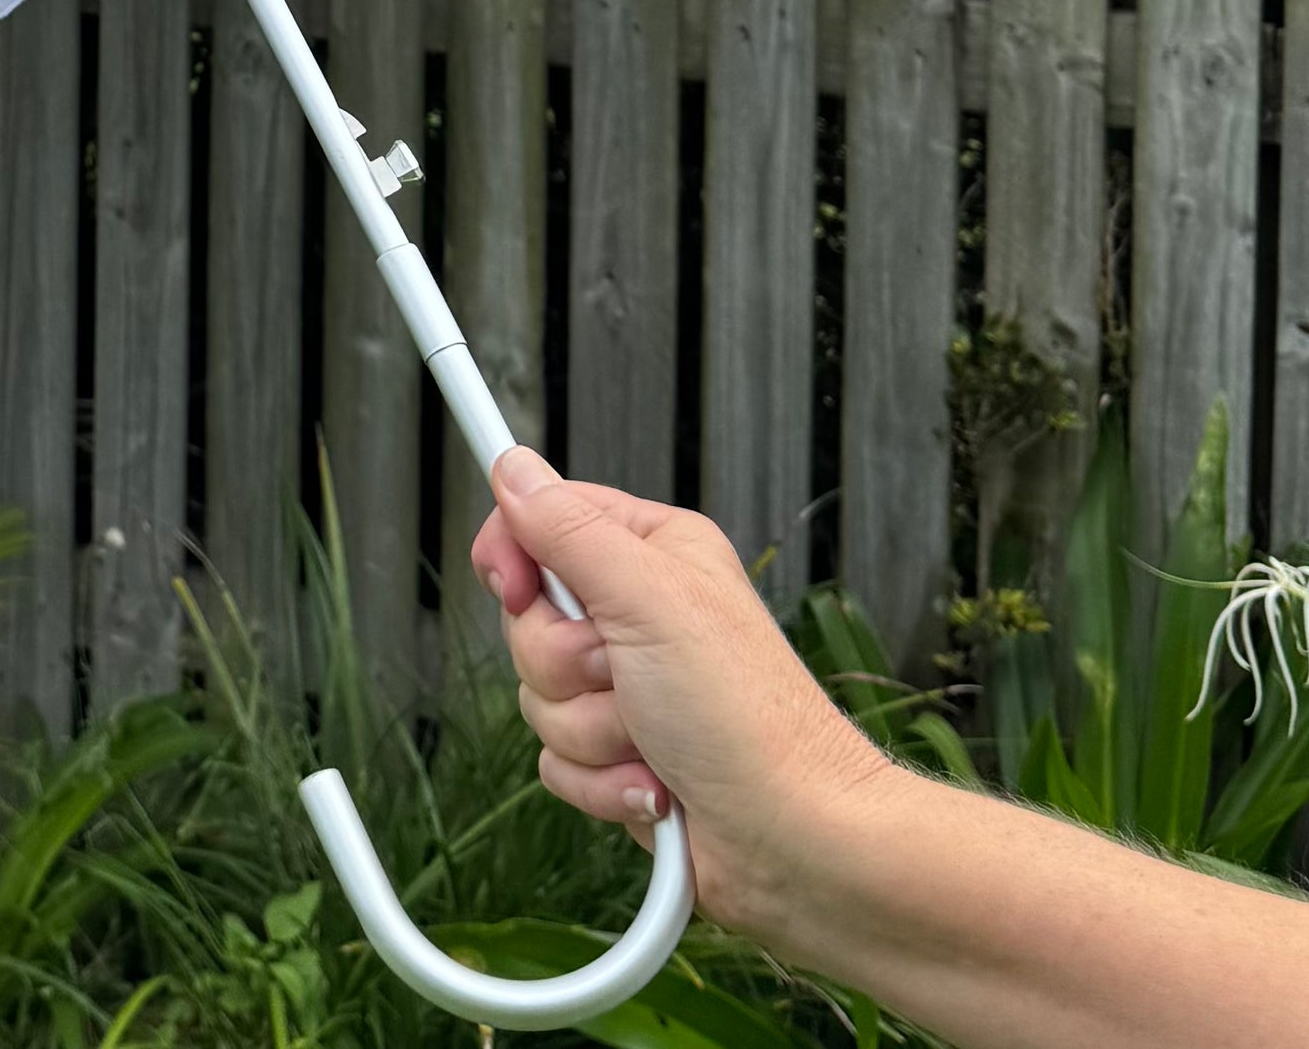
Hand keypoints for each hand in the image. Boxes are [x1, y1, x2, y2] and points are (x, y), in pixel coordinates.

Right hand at [470, 447, 896, 954]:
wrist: (794, 841)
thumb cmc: (747, 716)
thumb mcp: (649, 598)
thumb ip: (570, 530)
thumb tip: (514, 468)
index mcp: (650, 555)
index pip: (542, 521)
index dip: (516, 555)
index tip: (518, 587)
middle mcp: (636, 616)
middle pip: (530, 620)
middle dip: (566, 664)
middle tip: (621, 672)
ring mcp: (627, 690)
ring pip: (538, 696)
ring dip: (591, 730)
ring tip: (651, 737)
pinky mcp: (619, 754)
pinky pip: (557, 760)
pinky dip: (602, 781)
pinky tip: (654, 784)